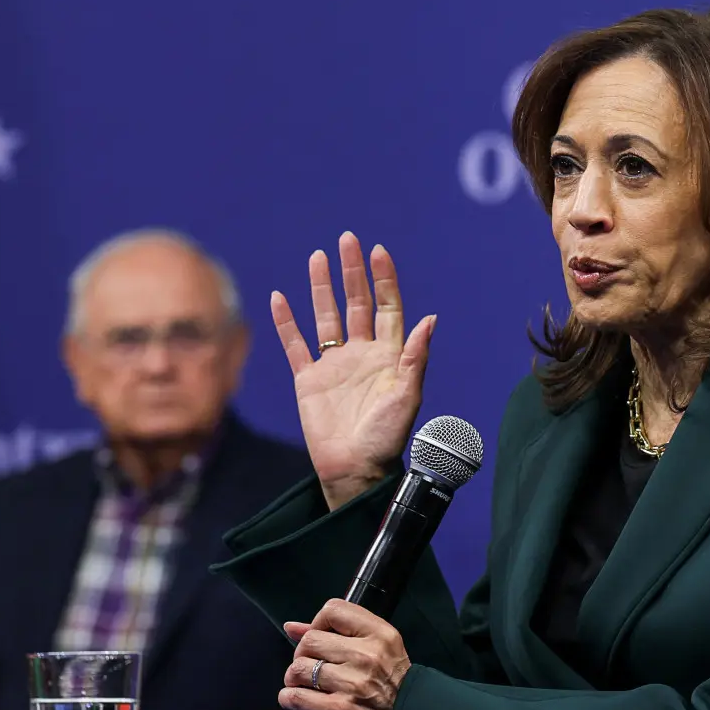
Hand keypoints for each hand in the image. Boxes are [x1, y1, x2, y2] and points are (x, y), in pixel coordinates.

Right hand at [271, 231, 435, 510]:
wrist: (355, 469)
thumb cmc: (386, 438)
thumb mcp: (407, 397)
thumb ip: (415, 358)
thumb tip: (430, 320)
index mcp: (389, 355)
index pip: (387, 307)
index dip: (383, 279)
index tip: (378, 251)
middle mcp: (362, 354)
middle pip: (356, 303)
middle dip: (352, 272)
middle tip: (348, 239)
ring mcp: (334, 365)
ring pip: (326, 317)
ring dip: (321, 288)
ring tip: (318, 256)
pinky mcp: (309, 380)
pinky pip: (295, 345)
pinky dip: (286, 322)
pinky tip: (279, 297)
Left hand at [278, 599, 410, 709]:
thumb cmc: (394, 685)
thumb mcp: (379, 648)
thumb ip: (339, 632)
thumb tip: (292, 627)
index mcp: (380, 634)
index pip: (333, 610)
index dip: (318, 622)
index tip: (320, 636)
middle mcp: (367, 655)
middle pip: (310, 639)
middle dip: (302, 653)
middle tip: (310, 664)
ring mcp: (353, 683)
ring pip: (300, 667)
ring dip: (295, 677)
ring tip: (303, 683)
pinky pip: (298, 696)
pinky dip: (290, 698)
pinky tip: (295, 698)